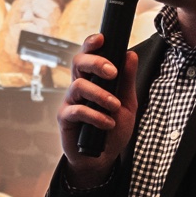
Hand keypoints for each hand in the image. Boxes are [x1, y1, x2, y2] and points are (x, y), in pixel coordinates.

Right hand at [57, 35, 139, 187]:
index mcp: (93, 79)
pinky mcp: (65, 119)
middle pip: (78, 63)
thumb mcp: (127, 104)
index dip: (91, 44)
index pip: (88, 55)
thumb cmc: (113, 129)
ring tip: (114, 107)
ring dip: (99, 94)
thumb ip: (127, 81)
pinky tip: (107, 123)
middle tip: (111, 73)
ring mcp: (70, 102)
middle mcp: (79, 86)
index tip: (101, 38)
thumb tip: (130, 55)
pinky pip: (77, 110)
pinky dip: (95, 116)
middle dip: (95, 63)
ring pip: (78, 85)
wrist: (102, 157)